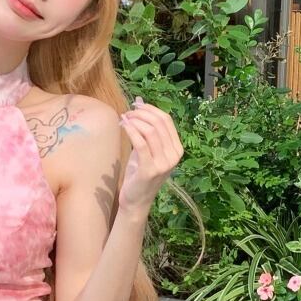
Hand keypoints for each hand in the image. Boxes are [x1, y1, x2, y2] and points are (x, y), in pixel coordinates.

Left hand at [118, 96, 183, 214]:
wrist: (136, 200)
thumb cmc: (140, 173)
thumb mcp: (144, 147)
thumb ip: (144, 126)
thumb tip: (139, 100)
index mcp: (177, 149)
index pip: (167, 120)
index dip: (151, 109)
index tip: (136, 106)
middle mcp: (174, 156)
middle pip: (159, 124)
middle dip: (142, 114)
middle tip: (128, 112)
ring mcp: (164, 164)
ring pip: (151, 131)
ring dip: (135, 121)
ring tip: (124, 119)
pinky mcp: (150, 170)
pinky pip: (141, 144)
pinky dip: (131, 131)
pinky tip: (123, 126)